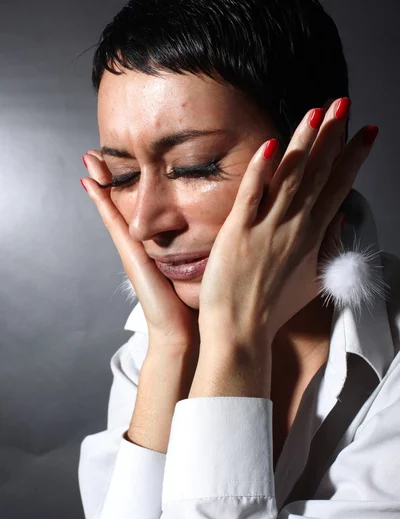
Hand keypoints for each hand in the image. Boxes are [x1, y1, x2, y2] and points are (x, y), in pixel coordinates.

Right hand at [81, 151, 199, 350]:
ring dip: (102, 183)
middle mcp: (142, 244)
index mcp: (160, 245)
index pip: (149, 207)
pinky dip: (100, 203)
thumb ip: (209, 249)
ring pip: (115, 208)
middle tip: (99, 151)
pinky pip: (113, 222)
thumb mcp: (203, 267)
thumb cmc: (195, 303)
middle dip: (114, 177)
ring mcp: (132, 248)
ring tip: (90, 157)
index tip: (132, 158)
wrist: (182, 330)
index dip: (139, 183)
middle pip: (127, 203)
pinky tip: (90, 183)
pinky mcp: (130, 255)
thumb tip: (228, 233)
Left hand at [197, 97, 377, 348]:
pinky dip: (261, 172)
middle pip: (318, 175)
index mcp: (311, 238)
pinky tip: (270, 146)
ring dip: (304, 144)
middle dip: (334, 136)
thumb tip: (336, 219)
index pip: (337, 188)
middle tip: (345, 104)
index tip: (366, 132)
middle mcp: (294, 229)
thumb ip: (325, 246)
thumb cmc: (272, 310)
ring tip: (317, 113)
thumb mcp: (311, 279)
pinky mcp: (238, 234)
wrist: (243, 332)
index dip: (353, 158)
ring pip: (290, 179)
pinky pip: (251, 197)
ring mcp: (266, 230)